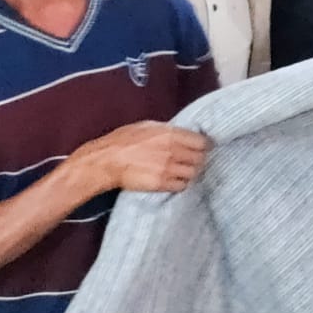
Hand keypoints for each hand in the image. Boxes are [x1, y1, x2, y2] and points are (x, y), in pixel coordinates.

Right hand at [72, 122, 209, 194]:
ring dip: (190, 172)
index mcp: (171, 134)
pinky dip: (181, 184)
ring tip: (183, 171)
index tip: (203, 148)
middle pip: (200, 158)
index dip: (204, 145)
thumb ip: (168, 130)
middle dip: (198, 159)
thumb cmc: (124, 140)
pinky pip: (182, 186)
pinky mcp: (161, 184)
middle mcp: (173, 151)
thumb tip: (181, 133)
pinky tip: (174, 180)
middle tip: (193, 160)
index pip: (202, 142)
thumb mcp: (148, 126)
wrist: (107, 160)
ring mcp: (168, 169)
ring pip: (193, 173)